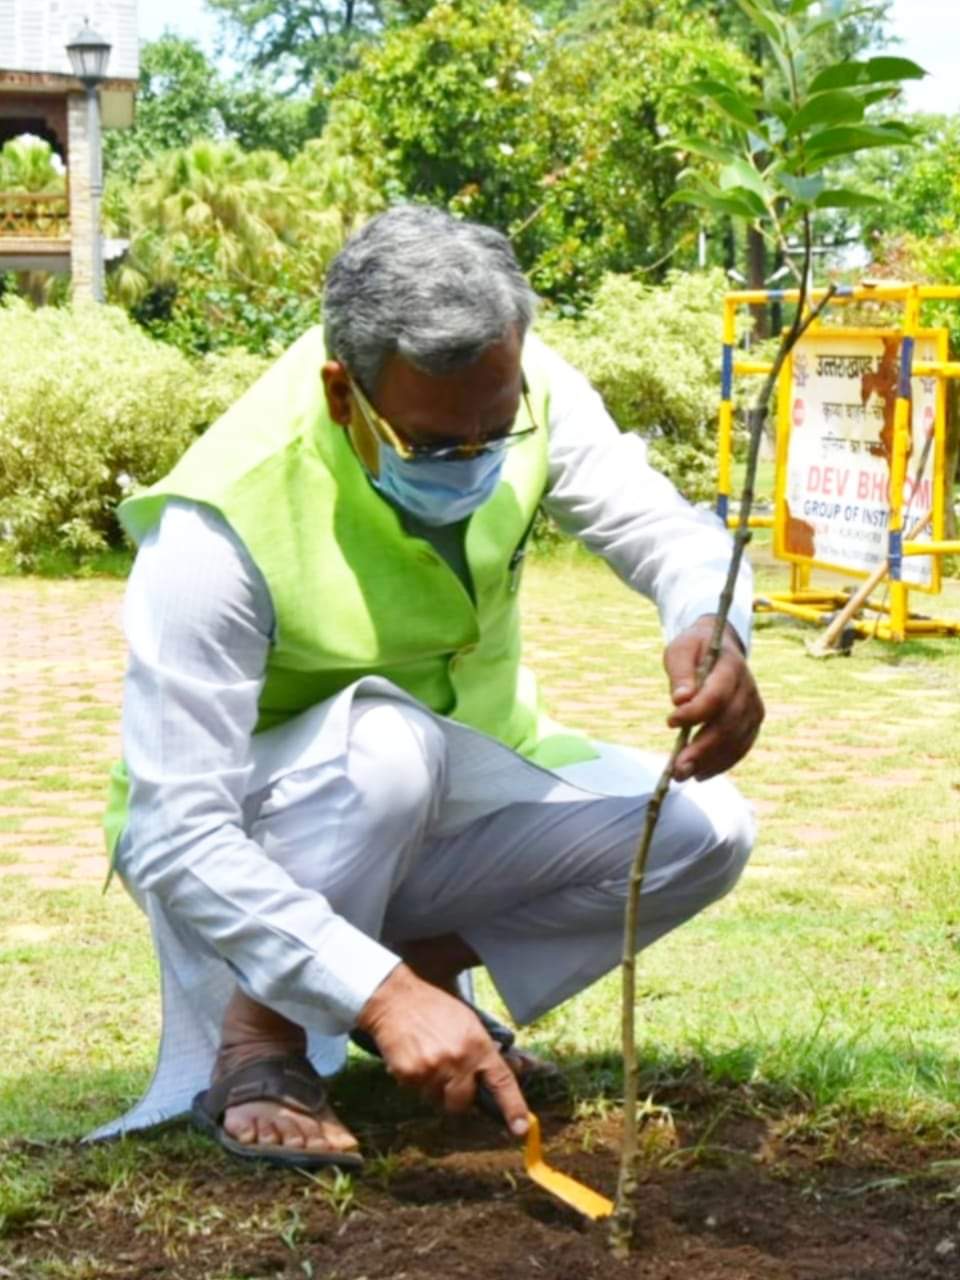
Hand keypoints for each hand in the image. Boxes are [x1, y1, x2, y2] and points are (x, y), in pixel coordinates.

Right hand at [355, 964, 528, 1135]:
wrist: (396, 998)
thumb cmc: (435, 1007)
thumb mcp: (468, 1021)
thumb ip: (485, 1049)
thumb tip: (511, 1070)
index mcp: (478, 1045)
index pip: (502, 1082)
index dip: (513, 1107)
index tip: (521, 1128)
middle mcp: (458, 1060)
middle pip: (463, 1104)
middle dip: (458, 1097)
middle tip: (449, 1079)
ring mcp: (433, 1069)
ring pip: (437, 1100)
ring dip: (434, 1089)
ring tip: (428, 1060)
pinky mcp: (410, 1075)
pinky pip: (416, 1092)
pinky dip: (415, 1082)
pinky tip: (414, 1058)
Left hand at [663, 615, 763, 781]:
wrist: (720, 647)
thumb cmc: (695, 649)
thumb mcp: (680, 649)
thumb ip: (680, 671)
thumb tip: (680, 700)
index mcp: (731, 667)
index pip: (717, 696)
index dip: (695, 713)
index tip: (670, 721)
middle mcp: (748, 689)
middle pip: (728, 724)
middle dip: (702, 749)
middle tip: (677, 768)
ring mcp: (754, 707)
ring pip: (737, 741)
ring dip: (710, 762)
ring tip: (683, 775)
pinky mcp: (753, 722)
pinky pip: (741, 747)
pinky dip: (722, 763)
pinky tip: (700, 773)